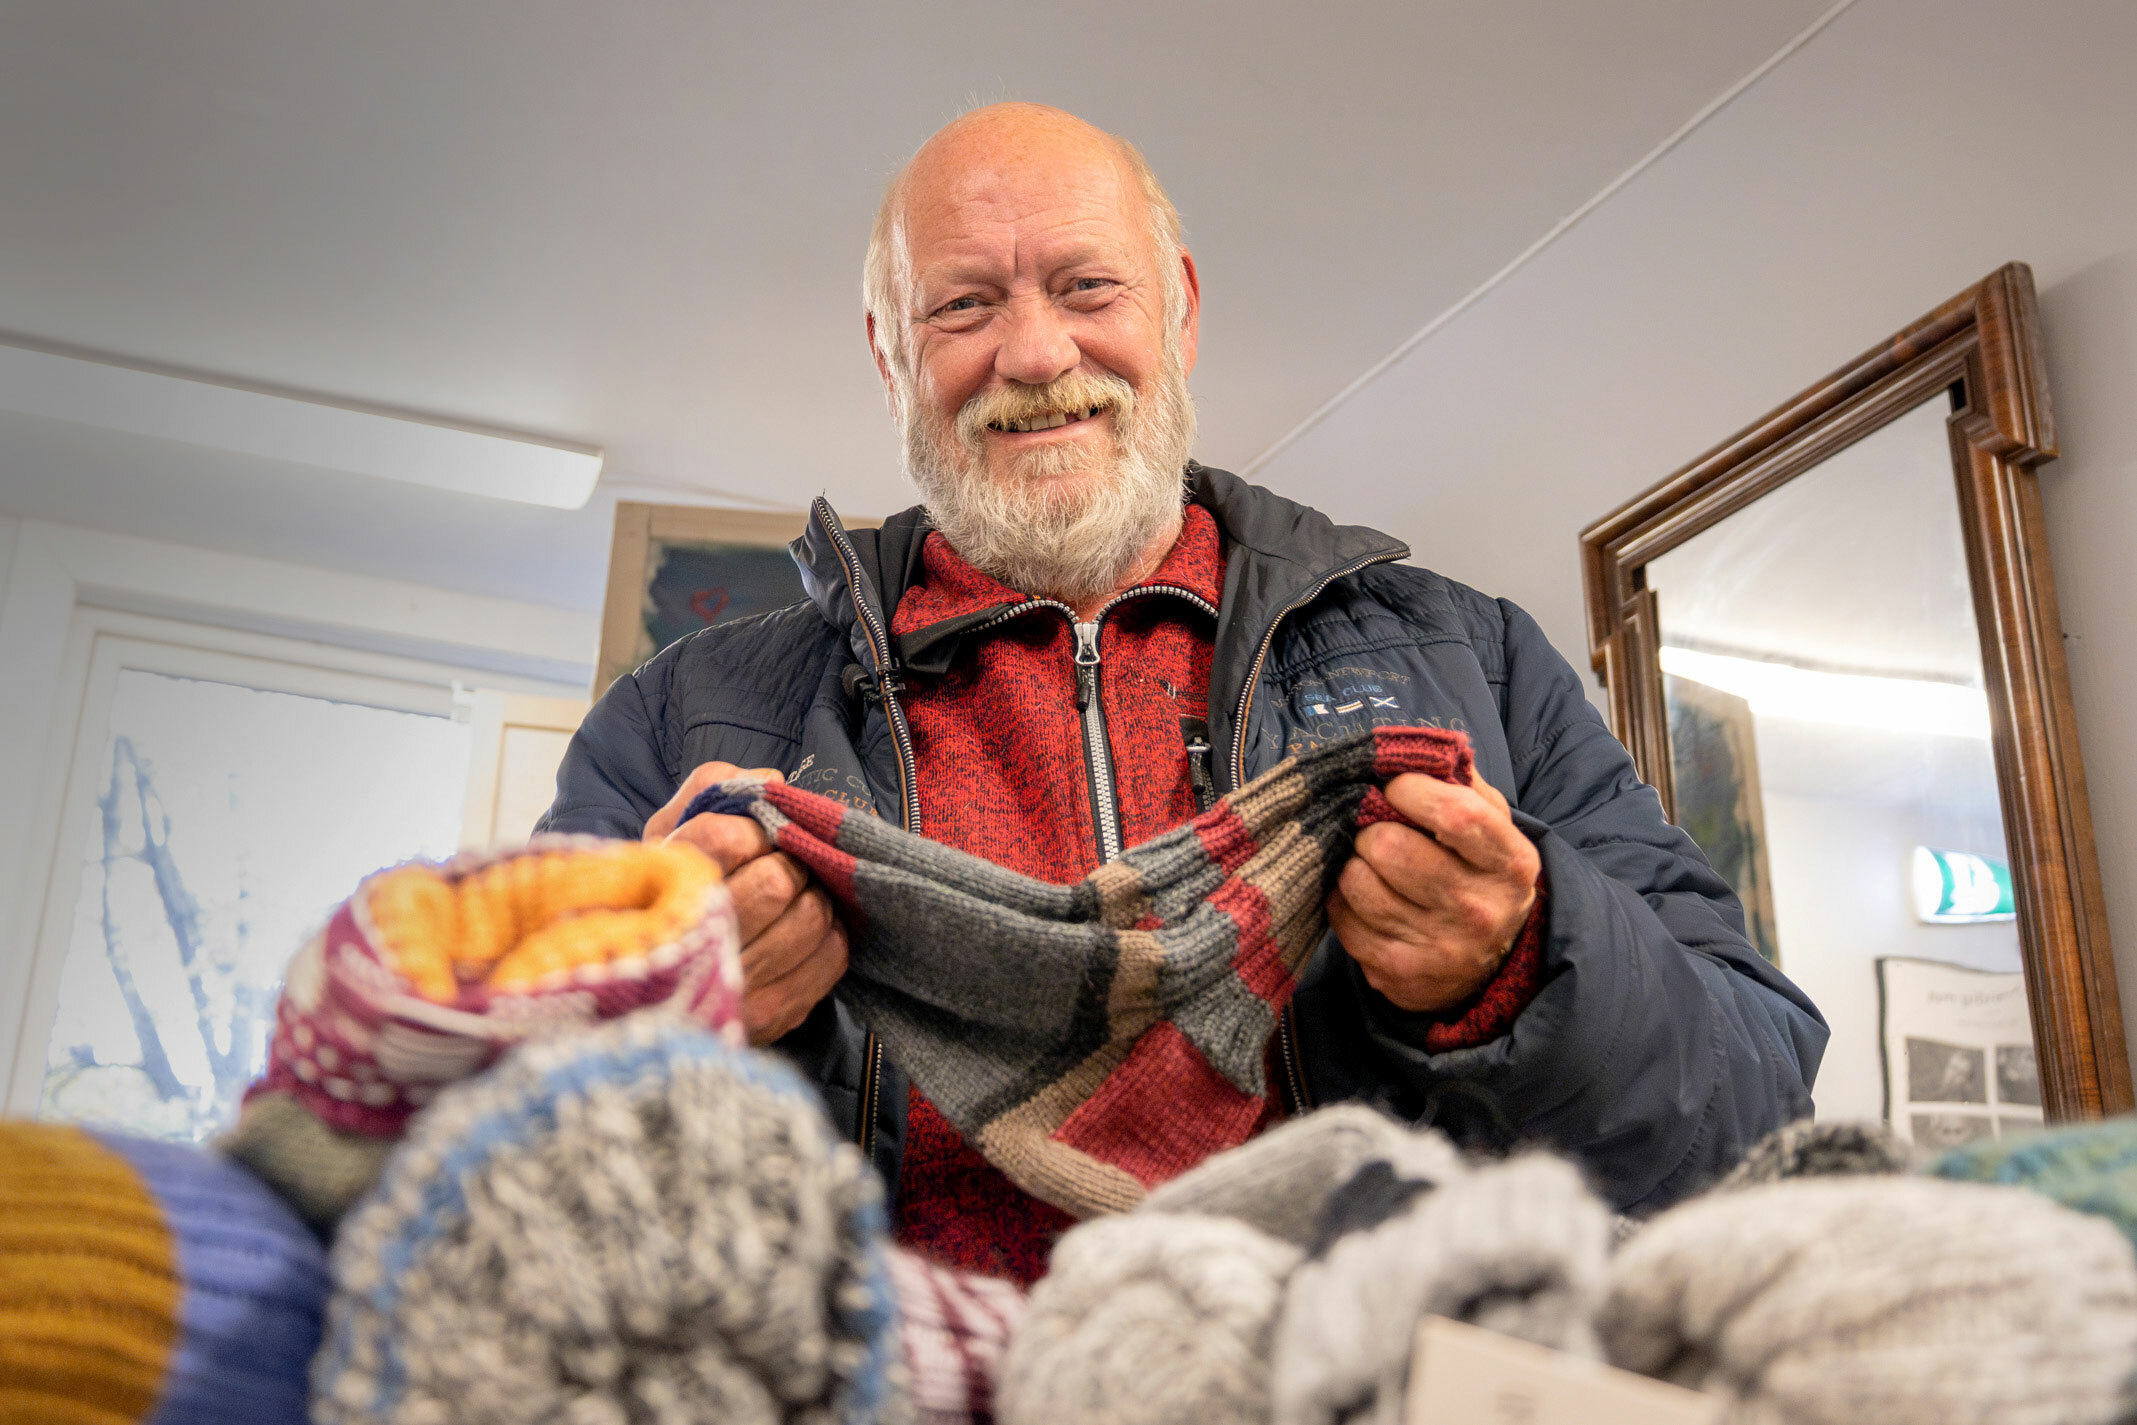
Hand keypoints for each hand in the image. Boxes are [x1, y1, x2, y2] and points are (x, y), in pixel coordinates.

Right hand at [645, 762, 848, 1045]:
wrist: (646, 982)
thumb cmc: (668, 886)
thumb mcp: (670, 827)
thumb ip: (714, 785)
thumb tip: (772, 783)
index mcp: (660, 883)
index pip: (725, 839)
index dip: (752, 831)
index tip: (751, 837)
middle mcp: (693, 939)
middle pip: (775, 881)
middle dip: (787, 863)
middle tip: (777, 866)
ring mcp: (731, 984)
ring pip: (809, 918)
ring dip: (810, 898)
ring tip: (790, 898)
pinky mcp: (768, 1015)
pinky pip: (830, 958)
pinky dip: (829, 935)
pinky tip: (801, 931)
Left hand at [1326, 768, 1539, 1013]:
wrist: (1492, 965)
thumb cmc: (1481, 875)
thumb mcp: (1494, 829)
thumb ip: (1461, 784)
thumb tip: (1412, 750)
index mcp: (1510, 864)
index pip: (1454, 814)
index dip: (1411, 790)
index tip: (1397, 788)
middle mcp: (1478, 910)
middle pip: (1391, 849)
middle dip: (1372, 829)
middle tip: (1378, 831)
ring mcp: (1437, 948)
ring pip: (1357, 881)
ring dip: (1354, 864)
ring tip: (1372, 865)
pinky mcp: (1397, 974)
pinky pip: (1341, 918)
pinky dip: (1342, 899)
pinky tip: (1364, 896)